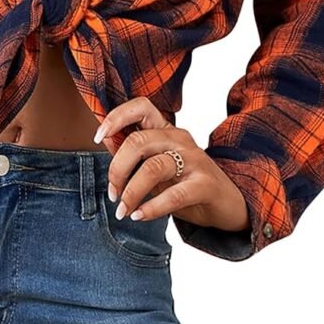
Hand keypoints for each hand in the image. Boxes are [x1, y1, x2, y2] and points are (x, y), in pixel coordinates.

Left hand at [93, 96, 249, 233]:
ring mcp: (195, 159)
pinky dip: (151, 208)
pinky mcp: (206, 184)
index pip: (140, 107)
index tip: (96, 137)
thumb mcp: (155, 167)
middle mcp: (180, 139)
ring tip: (123, 211)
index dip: (115, 117)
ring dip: (131, 193)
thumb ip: (132, 154)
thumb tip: (104, 139)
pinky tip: (139, 216)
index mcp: (167, 130)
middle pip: (138, 142)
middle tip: (112, 194)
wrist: (227, 205)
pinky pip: (174, 195)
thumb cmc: (185, 184)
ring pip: (153, 168)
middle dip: (117, 170)